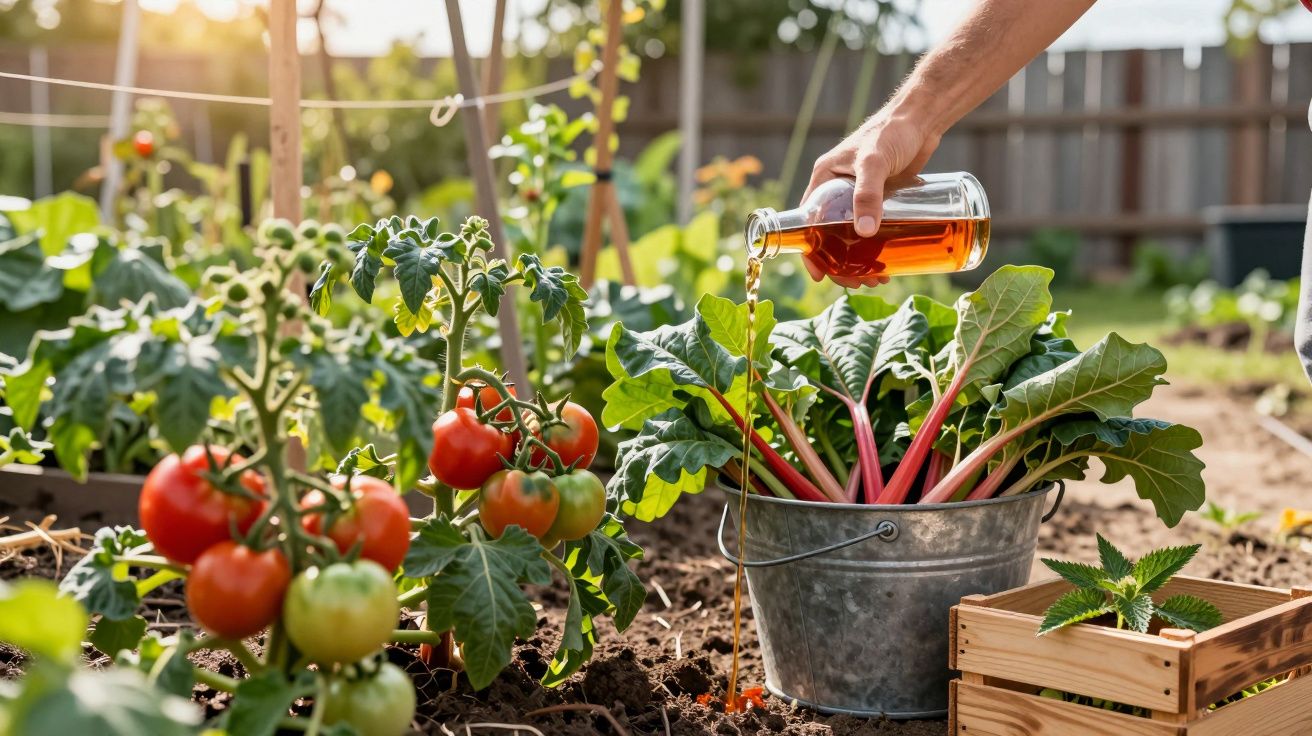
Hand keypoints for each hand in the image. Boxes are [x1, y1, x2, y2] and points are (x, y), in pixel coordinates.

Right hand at [801, 109, 940, 287]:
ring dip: (861, 260)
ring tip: (878, 278)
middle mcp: (837, 190)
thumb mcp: (874, 163)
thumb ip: (868, 195)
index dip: (810, 252)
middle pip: (831, 236)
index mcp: (824, 180)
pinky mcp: (882, 198)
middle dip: (841, 263)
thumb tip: (865, 234)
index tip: (821, 276)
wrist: (921, 118)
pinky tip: (891, 261)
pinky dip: (878, 248)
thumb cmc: (892, 132)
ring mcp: (861, 196)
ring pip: (854, 237)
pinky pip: (875, 229)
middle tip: (858, 282)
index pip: (807, 223)